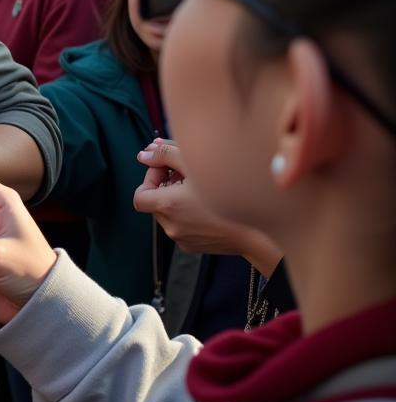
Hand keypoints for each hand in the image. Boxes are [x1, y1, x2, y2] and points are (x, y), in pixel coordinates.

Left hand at [133, 141, 282, 273]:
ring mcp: (182, 239)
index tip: (166, 169)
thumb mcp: (197, 163)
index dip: (150, 179)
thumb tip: (144, 154)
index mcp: (168, 206)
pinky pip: (181, 226)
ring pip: (168, 215)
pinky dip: (187, 214)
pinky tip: (208, 205)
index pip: (139, 195)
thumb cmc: (232, 190)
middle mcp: (172, 226)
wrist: (262, 227)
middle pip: (154, 203)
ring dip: (177, 200)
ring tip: (200, 189)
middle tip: (186, 174)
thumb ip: (166, 155)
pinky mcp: (194, 247)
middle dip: (165, 186)